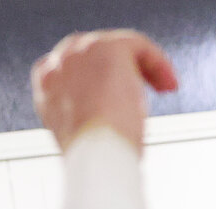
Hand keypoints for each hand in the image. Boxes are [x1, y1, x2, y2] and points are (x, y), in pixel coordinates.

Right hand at [32, 29, 177, 151]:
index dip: (103, 74)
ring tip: (164, 86)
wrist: (95, 155)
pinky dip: (158, 62)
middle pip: (97, 50)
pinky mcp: (107, 48)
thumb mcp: (85, 132)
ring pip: (120, 46)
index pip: (75, 65)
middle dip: (125, 67)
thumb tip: (113, 112)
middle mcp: (59, 62)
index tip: (124, 93)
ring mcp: (81, 52)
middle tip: (148, 86)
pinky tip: (168, 83)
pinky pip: (138, 45)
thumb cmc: (94, 156)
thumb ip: (91, 111)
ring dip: (146, 66)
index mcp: (47, 84)